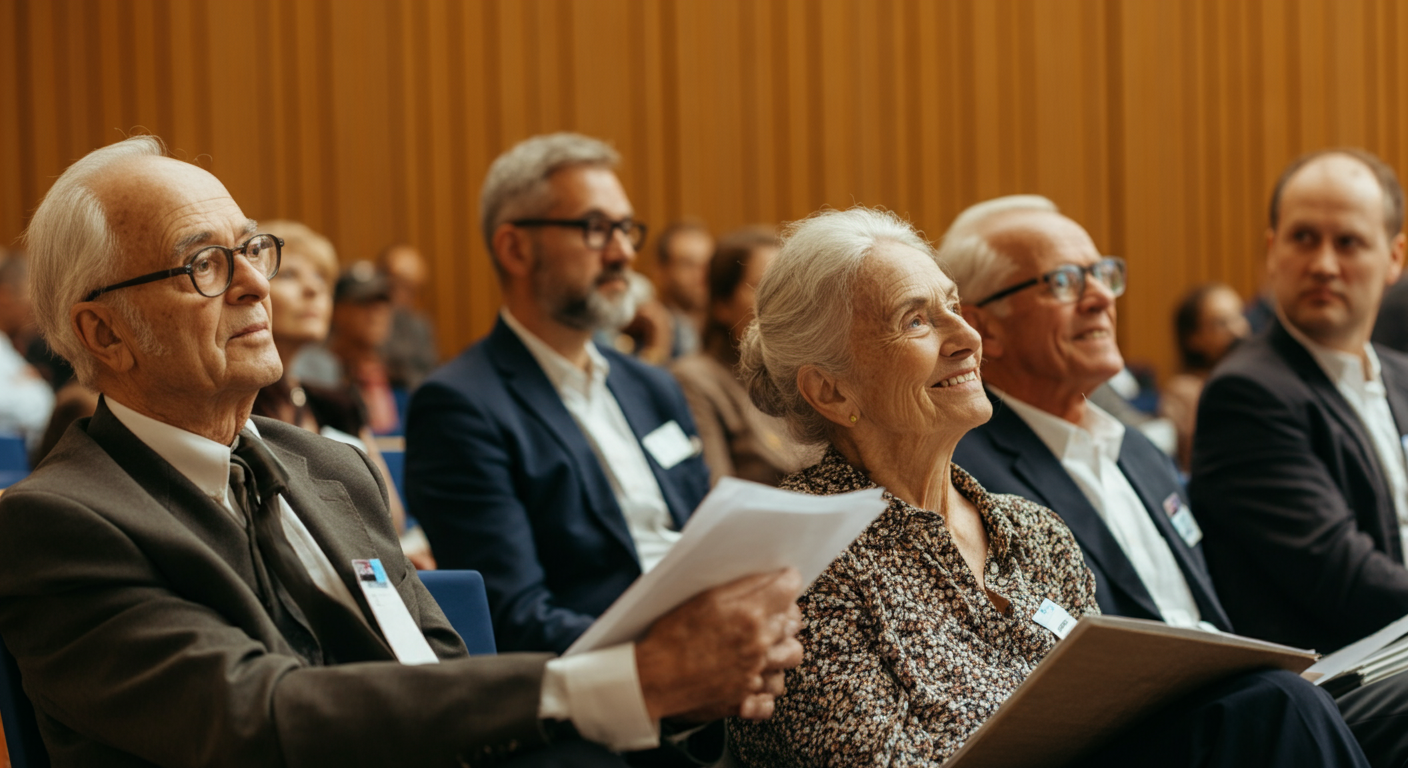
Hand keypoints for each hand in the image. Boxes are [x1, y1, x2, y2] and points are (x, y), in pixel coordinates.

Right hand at [634, 568, 803, 721]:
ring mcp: (755, 674)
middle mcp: (759, 645)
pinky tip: (755, 676)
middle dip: (784, 611)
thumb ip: (742, 585)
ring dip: (783, 647)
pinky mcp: (745, 701)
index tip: (784, 578)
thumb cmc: (669, 636)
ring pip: (791, 656)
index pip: (789, 588)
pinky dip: (767, 689)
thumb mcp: (703, 597)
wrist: (651, 679)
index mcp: (750, 615)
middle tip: (768, 607)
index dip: (787, 579)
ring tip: (766, 642)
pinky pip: (772, 696)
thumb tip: (772, 574)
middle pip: (794, 622)